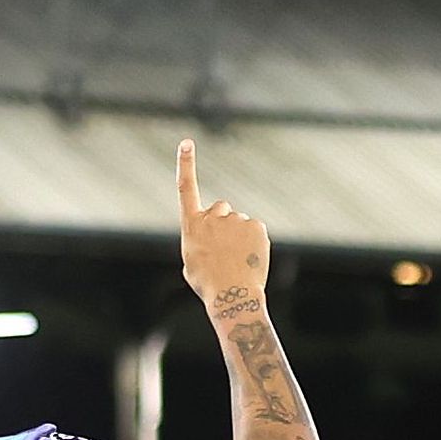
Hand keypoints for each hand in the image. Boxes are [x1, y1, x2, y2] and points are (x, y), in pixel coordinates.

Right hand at [176, 140, 268, 306]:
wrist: (232, 296)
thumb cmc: (209, 285)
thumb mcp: (192, 263)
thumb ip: (198, 241)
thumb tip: (210, 237)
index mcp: (191, 226)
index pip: (186, 188)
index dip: (185, 164)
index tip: (187, 143)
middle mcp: (212, 217)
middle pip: (220, 208)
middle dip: (223, 222)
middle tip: (224, 249)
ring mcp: (235, 220)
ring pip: (238, 222)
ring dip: (239, 237)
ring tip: (237, 260)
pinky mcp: (255, 225)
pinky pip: (254, 229)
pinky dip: (254, 242)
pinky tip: (249, 259)